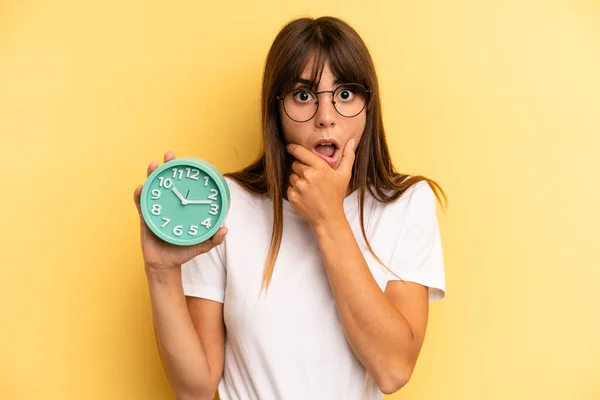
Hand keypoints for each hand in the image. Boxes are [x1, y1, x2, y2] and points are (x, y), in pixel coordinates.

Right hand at [133, 151, 227, 271]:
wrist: (165, 265)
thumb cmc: (183, 252)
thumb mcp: (201, 245)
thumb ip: (213, 239)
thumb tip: (225, 229)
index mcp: (183, 207)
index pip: (184, 187)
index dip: (185, 174)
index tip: (190, 162)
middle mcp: (169, 204)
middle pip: (167, 182)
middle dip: (167, 167)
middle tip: (170, 156)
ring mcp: (156, 209)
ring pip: (153, 188)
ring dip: (152, 175)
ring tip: (154, 165)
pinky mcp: (145, 217)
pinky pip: (141, 204)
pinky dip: (139, 195)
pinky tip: (141, 188)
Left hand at [286, 139, 355, 226]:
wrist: (328, 217)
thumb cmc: (336, 195)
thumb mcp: (344, 175)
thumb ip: (348, 156)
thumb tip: (352, 141)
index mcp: (320, 167)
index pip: (300, 152)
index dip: (293, 148)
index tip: (290, 147)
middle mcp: (308, 175)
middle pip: (295, 164)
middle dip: (300, 168)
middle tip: (310, 177)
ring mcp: (299, 186)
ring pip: (292, 176)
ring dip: (298, 180)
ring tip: (309, 188)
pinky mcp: (292, 196)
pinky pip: (289, 188)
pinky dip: (295, 190)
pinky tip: (305, 196)